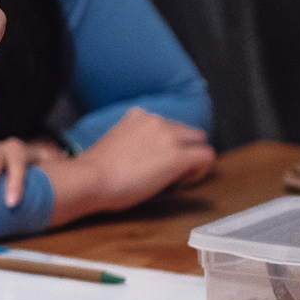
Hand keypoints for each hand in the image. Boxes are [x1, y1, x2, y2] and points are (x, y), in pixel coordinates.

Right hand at [43, 108, 213, 225]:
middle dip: (185, 149)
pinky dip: (200, 170)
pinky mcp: (178, 156)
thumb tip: (145, 154)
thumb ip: (133, 139)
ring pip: (200, 141)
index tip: (160, 160)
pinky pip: (206, 157)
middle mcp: (156, 121)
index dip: (169, 144)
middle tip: (172, 171)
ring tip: (176, 178)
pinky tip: (183, 183)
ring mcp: (169, 137)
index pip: (167, 125)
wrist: (92, 178)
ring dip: (192, 158)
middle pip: (188, 131)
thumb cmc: (96, 170)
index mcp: (138, 116)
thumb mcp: (115, 142)